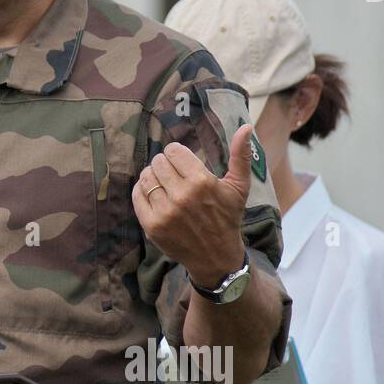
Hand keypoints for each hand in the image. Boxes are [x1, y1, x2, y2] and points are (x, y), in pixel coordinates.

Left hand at [132, 123, 253, 287]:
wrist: (216, 256)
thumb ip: (240, 155)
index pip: (173, 151)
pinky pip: (137, 195)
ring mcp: (164, 212)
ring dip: (153, 176)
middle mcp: (181, 196)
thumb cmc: (227, 218)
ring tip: (164, 184)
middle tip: (173, 174)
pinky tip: (154, 194)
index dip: (176, 154)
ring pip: (146, 177)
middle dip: (165, 164)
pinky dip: (142, 190)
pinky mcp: (152, 225)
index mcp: (201, 182)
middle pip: (158, 162)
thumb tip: (246, 126)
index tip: (182, 162)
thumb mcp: (238, 187)